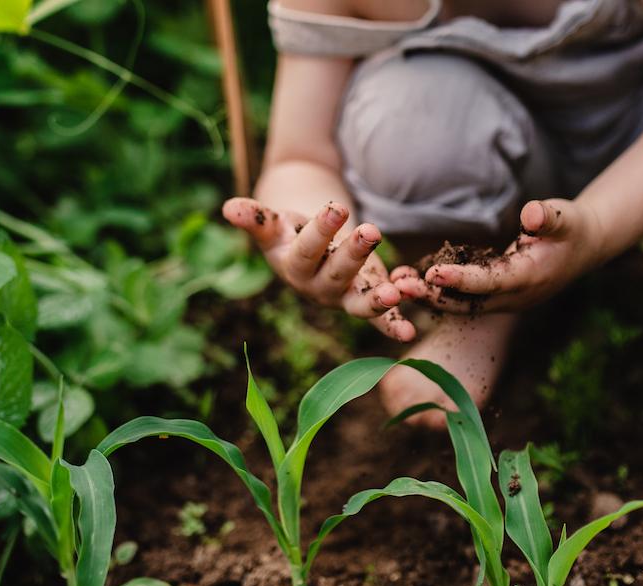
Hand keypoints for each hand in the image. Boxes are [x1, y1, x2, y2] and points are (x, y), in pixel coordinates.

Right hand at [223, 197, 415, 341]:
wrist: (307, 251)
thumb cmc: (288, 235)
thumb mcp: (273, 224)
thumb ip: (256, 218)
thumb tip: (229, 208)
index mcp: (295, 267)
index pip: (307, 249)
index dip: (321, 230)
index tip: (337, 206)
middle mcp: (319, 288)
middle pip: (337, 275)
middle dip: (355, 255)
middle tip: (372, 231)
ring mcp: (345, 298)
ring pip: (361, 304)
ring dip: (381, 300)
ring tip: (400, 291)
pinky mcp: (367, 302)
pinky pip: (383, 318)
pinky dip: (397, 321)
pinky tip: (413, 318)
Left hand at [393, 199, 603, 313]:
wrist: (583, 247)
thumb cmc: (573, 227)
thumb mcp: (567, 217)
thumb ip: (548, 218)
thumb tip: (532, 214)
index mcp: (528, 278)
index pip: (489, 282)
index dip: (461, 279)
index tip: (433, 272)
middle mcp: (512, 296)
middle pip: (466, 301)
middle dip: (432, 294)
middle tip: (398, 284)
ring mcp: (502, 299)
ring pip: (459, 303)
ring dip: (427, 295)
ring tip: (394, 282)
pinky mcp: (493, 294)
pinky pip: (460, 297)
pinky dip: (435, 290)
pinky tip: (407, 279)